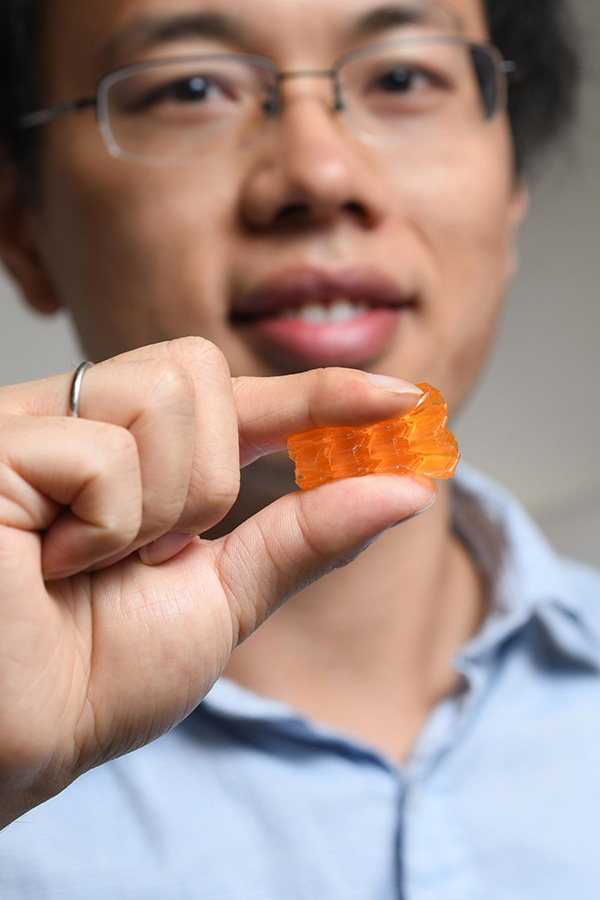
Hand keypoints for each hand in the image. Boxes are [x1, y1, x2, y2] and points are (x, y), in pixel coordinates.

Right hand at [0, 338, 433, 825]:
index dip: (319, 392)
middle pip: (200, 370)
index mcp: (138, 453)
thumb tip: (405, 490)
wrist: (11, 742)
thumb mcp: (222, 598)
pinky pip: (107, 452)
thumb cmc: (95, 678)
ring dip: (160, 508)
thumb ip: (303, 536)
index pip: (239, 398)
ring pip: (166, 396)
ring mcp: (38, 422)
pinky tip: (50, 564)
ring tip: (91, 562)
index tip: (403, 399)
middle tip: (149, 553)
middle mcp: (85, 420)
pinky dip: (105, 530)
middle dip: (207, 480)